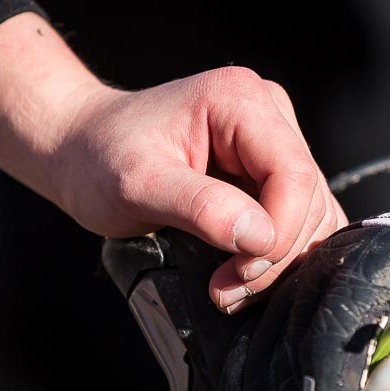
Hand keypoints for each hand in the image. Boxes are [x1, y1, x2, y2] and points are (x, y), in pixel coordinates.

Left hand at [0, 13, 346, 309]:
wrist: (78, 151)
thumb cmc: (97, 158)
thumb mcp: (137, 183)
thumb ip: (199, 207)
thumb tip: (260, 237)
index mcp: (240, 100)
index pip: (293, 173)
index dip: (280, 232)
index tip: (239, 273)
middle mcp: (266, 114)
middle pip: (308, 197)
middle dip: (274, 254)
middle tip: (225, 290)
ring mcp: (270, 143)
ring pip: (310, 213)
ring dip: (277, 261)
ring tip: (228, 287)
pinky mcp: (267, 172)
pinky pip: (297, 219)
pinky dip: (277, 255)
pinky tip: (241, 275)